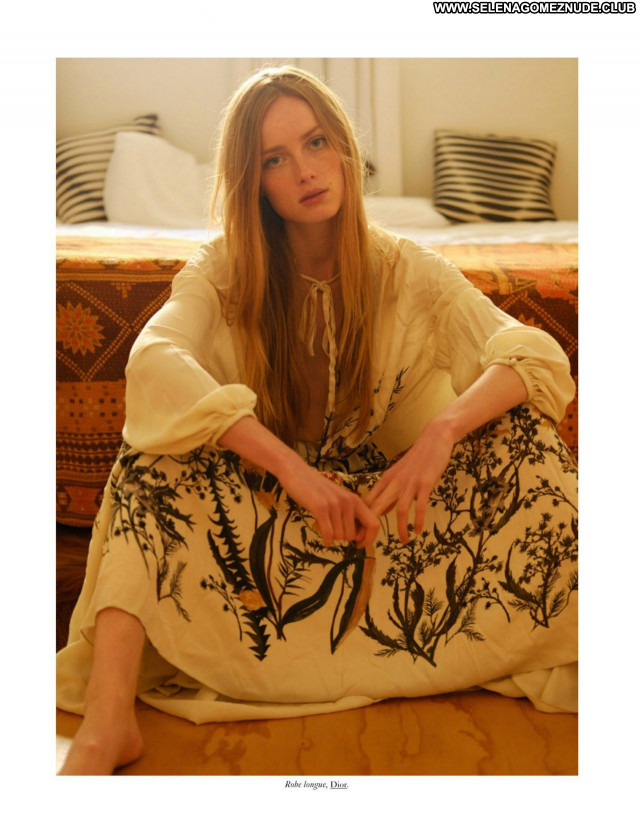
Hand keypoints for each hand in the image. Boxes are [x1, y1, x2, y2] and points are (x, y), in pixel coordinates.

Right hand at [278, 458, 379, 548]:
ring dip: (332, 537)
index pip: (374, 524)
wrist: (297, 472)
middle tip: (334, 531)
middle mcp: (348, 501)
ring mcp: (335, 504)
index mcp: (355, 500)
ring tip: (325, 526)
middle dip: (343, 538)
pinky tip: (325, 540)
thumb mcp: (339, 498)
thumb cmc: (317, 489)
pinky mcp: (321, 507)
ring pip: (340, 536)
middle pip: (353, 535)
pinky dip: (327, 540)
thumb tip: (358, 536)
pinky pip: (329, 534)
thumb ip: (349, 513)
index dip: (369, 538)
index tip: (359, 544)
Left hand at [364, 422, 454, 543]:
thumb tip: (382, 511)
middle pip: (377, 509)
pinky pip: (419, 506)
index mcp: (385, 481)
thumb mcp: (398, 475)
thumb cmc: (416, 459)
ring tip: (403, 542)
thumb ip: (391, 493)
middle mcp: (394, 483)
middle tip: (366, 545)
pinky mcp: (424, 483)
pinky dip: (418, 521)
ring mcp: (409, 483)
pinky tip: (419, 531)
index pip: (368, 503)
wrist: (433, 439)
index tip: (358, 536)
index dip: (360, 521)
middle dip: (369, 529)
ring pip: (399, 511)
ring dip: (400, 529)